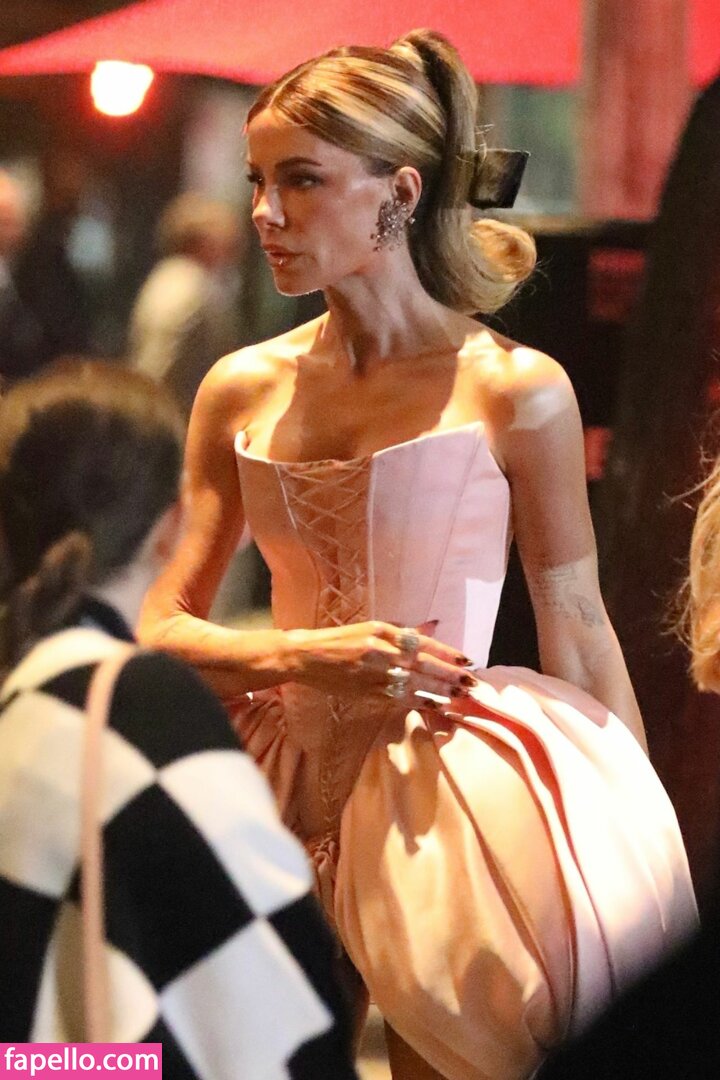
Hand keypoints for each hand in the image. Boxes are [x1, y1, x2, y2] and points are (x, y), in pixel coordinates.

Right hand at [287, 620, 477, 702]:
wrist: (308, 657)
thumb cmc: (341, 640)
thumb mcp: (372, 627)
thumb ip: (403, 632)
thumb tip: (433, 628)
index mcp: (384, 631)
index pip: (424, 643)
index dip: (448, 653)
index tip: (467, 660)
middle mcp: (382, 651)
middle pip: (425, 665)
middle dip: (451, 675)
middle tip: (473, 682)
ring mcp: (376, 674)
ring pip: (416, 684)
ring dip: (441, 691)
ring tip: (462, 696)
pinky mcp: (369, 693)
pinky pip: (401, 699)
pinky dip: (421, 702)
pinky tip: (437, 706)